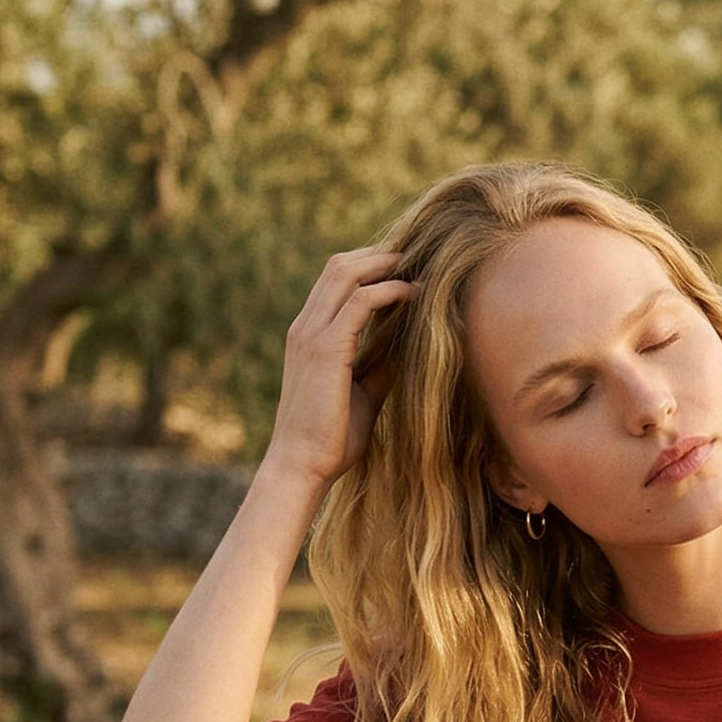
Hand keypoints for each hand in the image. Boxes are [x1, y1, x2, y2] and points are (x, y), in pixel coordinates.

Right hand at [262, 248, 415, 495]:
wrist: (302, 465)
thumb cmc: (331, 437)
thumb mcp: (363, 392)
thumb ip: (381, 365)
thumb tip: (409, 347)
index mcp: (309, 334)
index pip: (336, 281)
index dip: (369, 267)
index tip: (404, 270)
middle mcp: (306, 326)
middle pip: (341, 266)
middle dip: (380, 255)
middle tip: (417, 258)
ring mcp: (312, 334)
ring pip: (347, 273)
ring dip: (386, 265)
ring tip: (419, 268)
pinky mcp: (326, 349)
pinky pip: (361, 303)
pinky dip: (389, 291)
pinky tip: (414, 294)